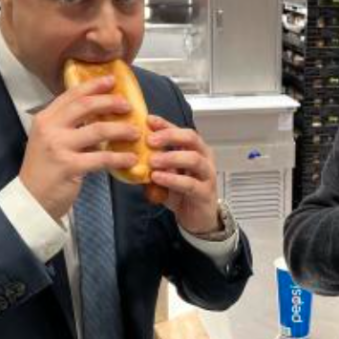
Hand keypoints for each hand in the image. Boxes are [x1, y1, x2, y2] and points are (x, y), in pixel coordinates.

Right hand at [19, 76, 139, 219]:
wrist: (32, 198)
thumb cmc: (44, 169)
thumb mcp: (50, 140)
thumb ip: (69, 126)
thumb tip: (99, 114)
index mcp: (45, 119)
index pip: (71, 95)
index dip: (93, 85)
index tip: (111, 80)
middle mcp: (50, 129)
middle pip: (86, 106)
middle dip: (111, 102)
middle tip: (128, 106)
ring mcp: (59, 147)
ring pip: (98, 130)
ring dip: (121, 129)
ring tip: (135, 132)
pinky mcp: (70, 166)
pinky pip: (102, 157)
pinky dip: (120, 158)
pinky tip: (131, 159)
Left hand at [145, 115, 220, 233]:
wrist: (197, 218)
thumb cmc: (182, 192)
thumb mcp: (166, 173)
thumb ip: (154, 162)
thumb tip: (131, 151)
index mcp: (195, 149)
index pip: (181, 130)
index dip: (165, 124)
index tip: (148, 121)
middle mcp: (204, 158)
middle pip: (191, 138)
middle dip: (170, 136)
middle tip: (150, 140)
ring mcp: (207, 175)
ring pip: (194, 159)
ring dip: (171, 157)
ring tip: (152, 161)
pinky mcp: (205, 193)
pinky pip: (189, 183)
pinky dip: (173, 179)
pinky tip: (158, 178)